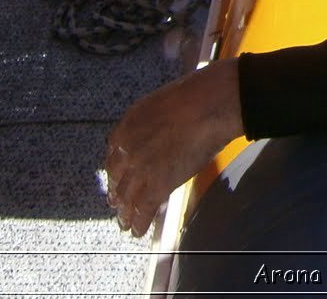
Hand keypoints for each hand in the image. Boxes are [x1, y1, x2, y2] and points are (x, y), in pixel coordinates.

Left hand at [104, 59, 243, 236]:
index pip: (114, 153)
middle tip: (117, 202)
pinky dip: (139, 222)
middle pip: (117, 177)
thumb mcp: (166, 102)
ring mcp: (141, 167)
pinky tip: (138, 231)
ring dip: (125, 213)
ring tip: (125, 223)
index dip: (116, 169)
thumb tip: (166, 130)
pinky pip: (144, 208)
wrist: (212, 102)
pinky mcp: (158, 183)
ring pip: (128, 197)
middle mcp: (128, 148)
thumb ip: (157, 121)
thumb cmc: (200, 94)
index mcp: (128, 125)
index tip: (118, 177)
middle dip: (118, 192)